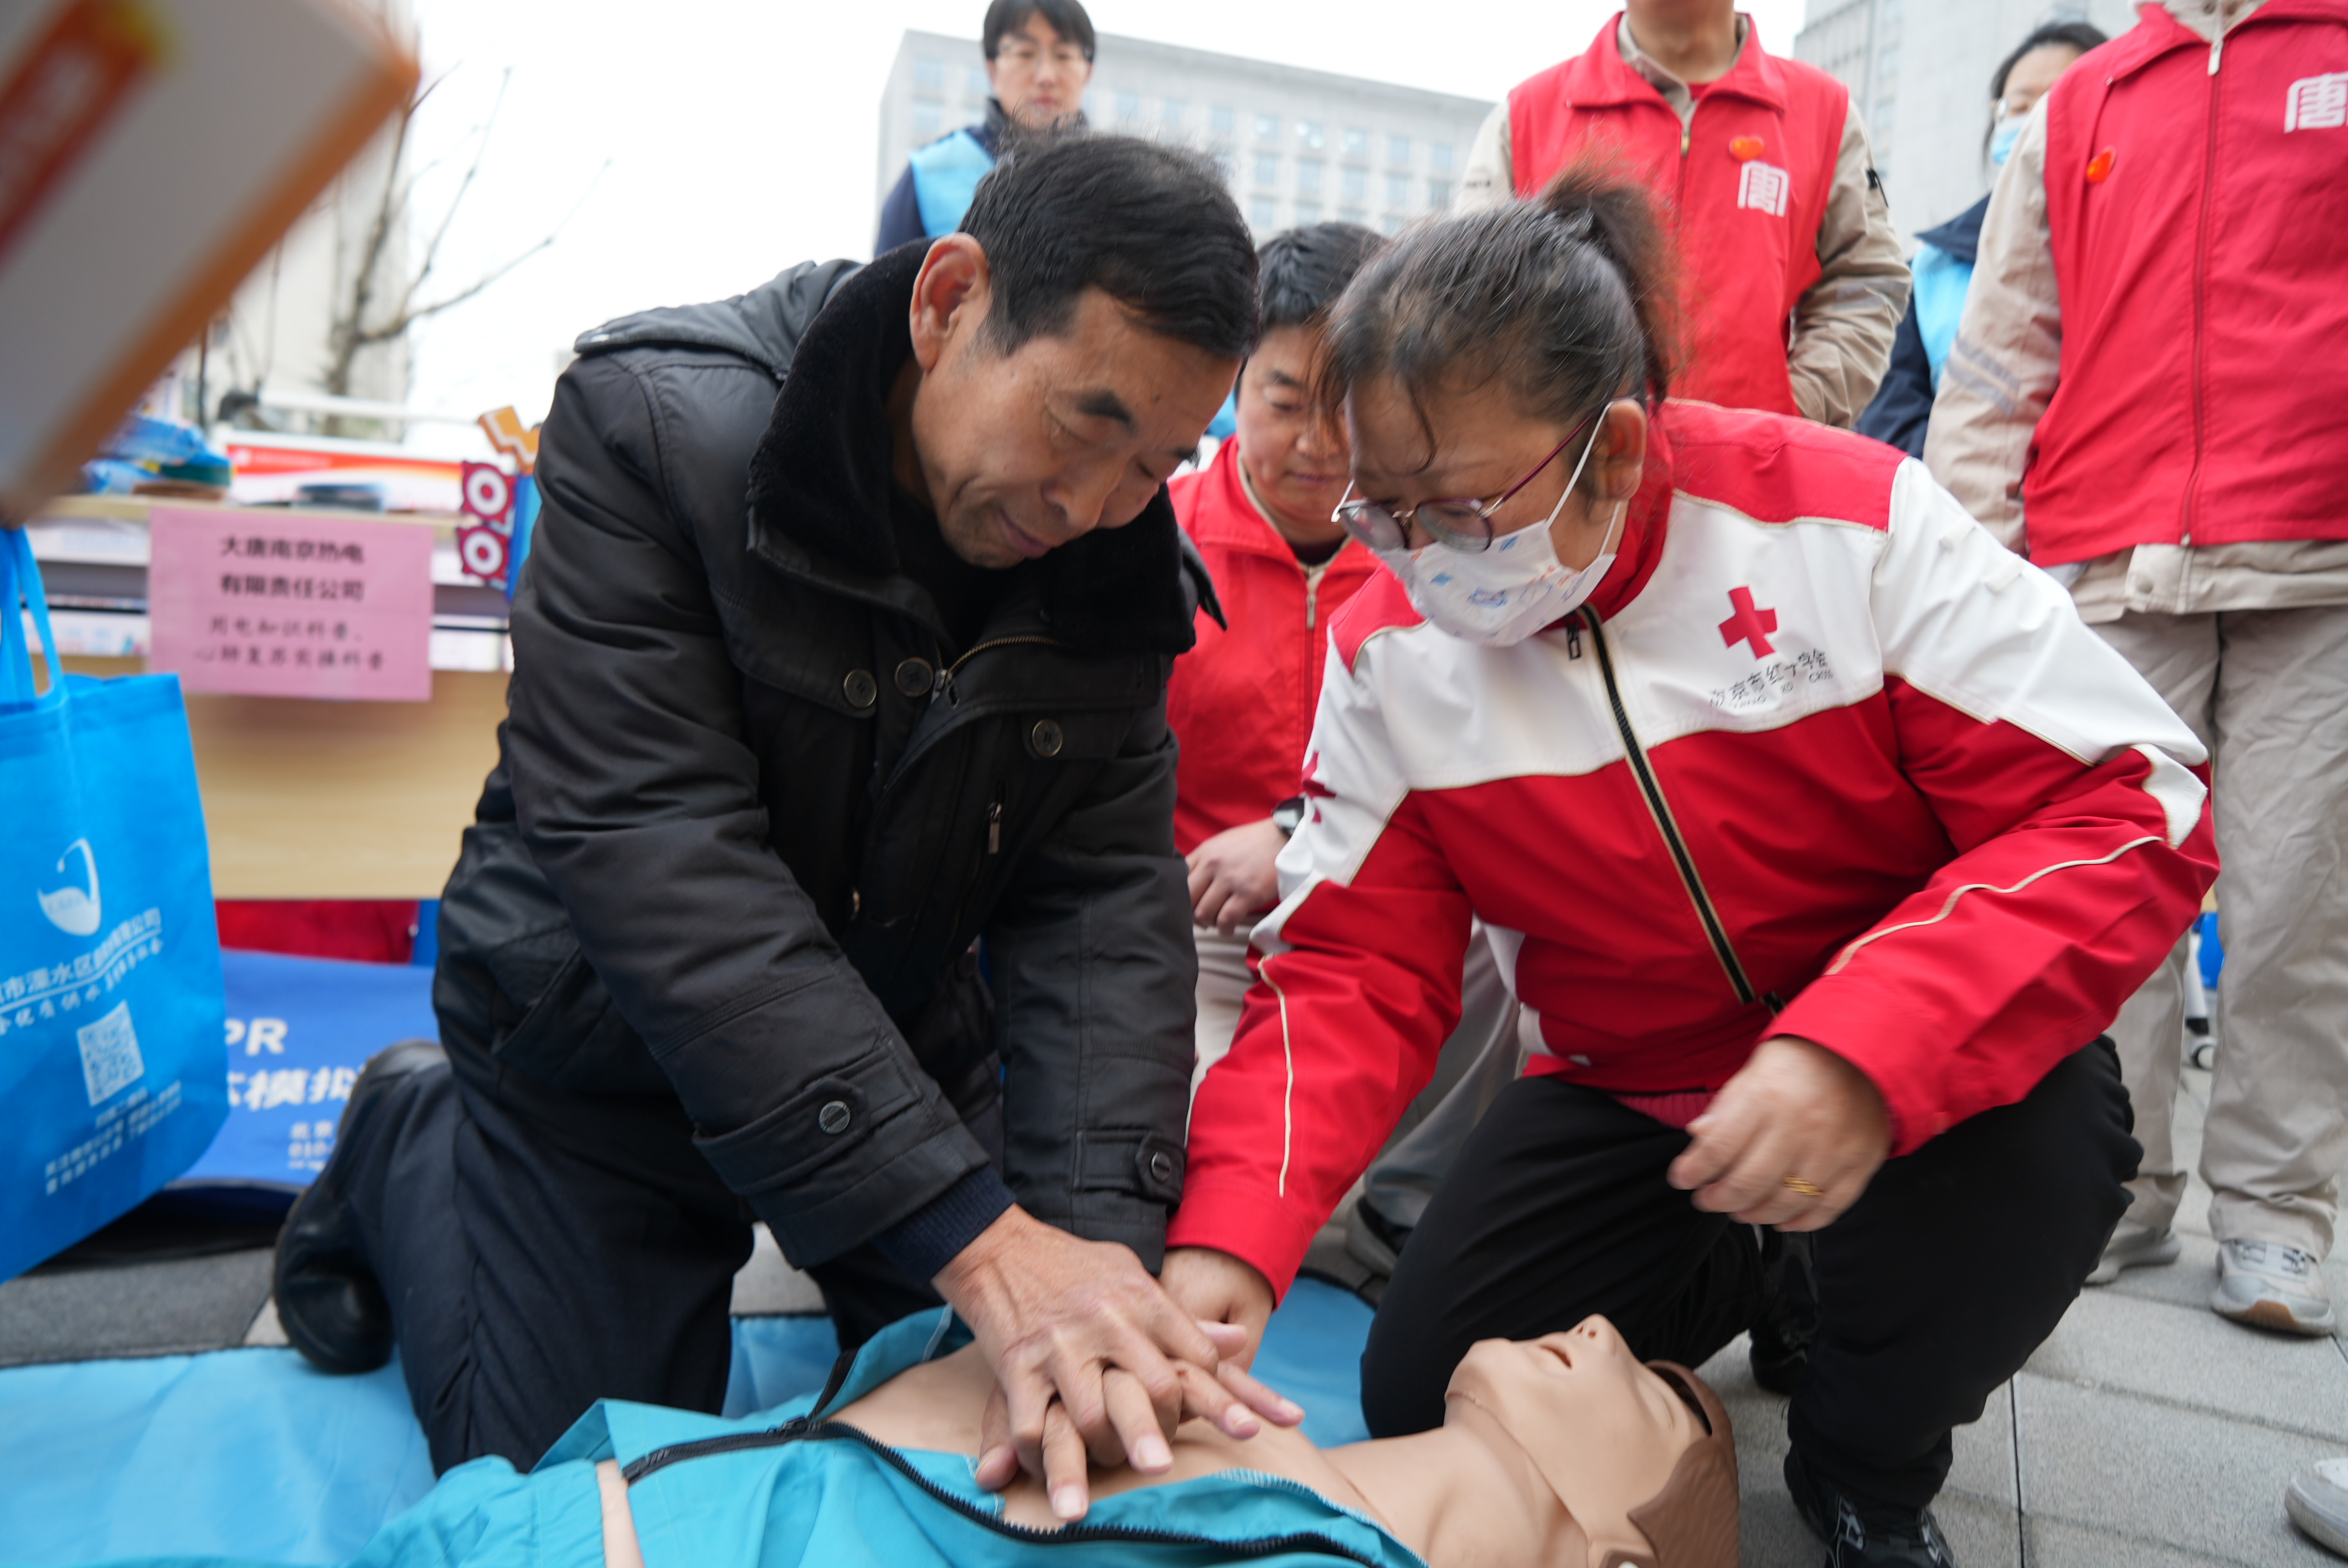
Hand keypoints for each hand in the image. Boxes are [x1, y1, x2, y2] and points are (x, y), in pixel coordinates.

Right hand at [936, 1208, 1298, 1519]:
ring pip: (1093, 1418)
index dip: (1210, 1394)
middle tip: (1164, 1468)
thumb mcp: (1132, 1274)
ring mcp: (1060, 1347)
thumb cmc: (1076, 1265)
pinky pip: (1032, 1427)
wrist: (1000, 1248)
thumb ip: (1182, 1315)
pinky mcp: (1016, 1368)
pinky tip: (1046, 1470)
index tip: (1205, 1417)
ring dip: (1103, 1454)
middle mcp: (1107, 1324)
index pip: (1196, 1356)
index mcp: (1142, 1300)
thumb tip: (1240, 1341)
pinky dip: (1040, 1458)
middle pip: (1155, 1389)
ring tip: (1109, 1468)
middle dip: (1164, 1434)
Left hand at [1185, 819, 1287, 933]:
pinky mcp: (1248, 893)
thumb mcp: (1223, 843)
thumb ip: (1205, 860)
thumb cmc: (1254, 843)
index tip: (1190, 905)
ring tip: (1217, 923)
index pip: (1178, 880)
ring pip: (1203, 912)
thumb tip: (1191, 883)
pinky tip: (1228, 928)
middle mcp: (1213, 864)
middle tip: (1202, 919)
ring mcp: (1230, 879)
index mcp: (1205, 852)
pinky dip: (1224, 929)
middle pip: (1187, 899)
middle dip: (1191, 914)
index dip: (1181, 898)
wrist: (1285, 837)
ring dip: (1208, 923)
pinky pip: (1226, 919)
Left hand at [1666, 1035, 1888, 1230]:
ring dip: (1756, 1214)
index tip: (1682, 1179)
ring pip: (1786, 1202)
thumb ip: (1725, 1109)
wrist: (1859, 1053)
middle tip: (1708, 1199)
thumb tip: (1698, 1138)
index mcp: (1767, 1098)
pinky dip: (1800, 1222)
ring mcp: (1834, 1149)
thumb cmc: (1799, 1063)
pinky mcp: (1860, 1164)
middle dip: (1719, 1199)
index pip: (1718, 1148)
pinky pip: (1828, 1208)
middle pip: (1749, 1183)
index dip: (1693, 1171)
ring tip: (1740, 1210)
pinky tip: (1781, 1219)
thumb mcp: (1752, 1074)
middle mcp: (1801, 1126)